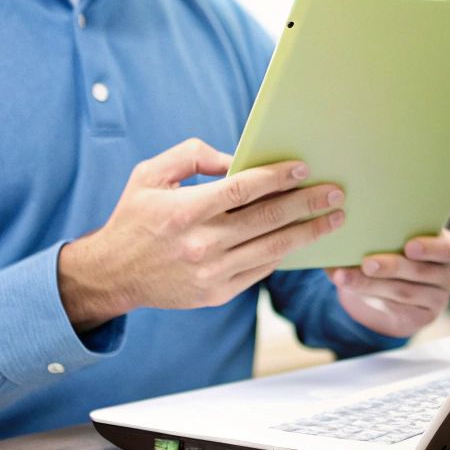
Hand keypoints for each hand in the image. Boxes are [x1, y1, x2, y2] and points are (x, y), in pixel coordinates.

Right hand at [58, 138, 344, 329]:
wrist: (112, 274)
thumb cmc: (135, 218)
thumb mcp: (150, 175)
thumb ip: (192, 156)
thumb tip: (236, 159)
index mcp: (185, 210)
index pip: (243, 190)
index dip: (277, 177)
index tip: (304, 168)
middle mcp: (201, 244)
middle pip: (268, 219)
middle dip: (308, 204)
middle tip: (337, 192)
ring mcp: (211, 273)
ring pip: (273, 249)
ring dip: (309, 232)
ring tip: (334, 217)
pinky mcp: (217, 294)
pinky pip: (261, 270)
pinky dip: (284, 253)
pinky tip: (303, 239)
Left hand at [326, 229, 449, 338]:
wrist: (400, 288)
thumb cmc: (401, 251)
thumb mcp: (401, 240)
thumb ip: (386, 234)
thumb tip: (350, 229)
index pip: (449, 250)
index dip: (431, 248)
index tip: (409, 246)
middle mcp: (449, 276)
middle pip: (421, 272)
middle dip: (392, 267)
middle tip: (367, 263)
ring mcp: (438, 299)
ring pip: (404, 293)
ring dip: (372, 285)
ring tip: (345, 276)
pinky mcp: (421, 317)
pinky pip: (395, 309)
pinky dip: (369, 296)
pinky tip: (350, 288)